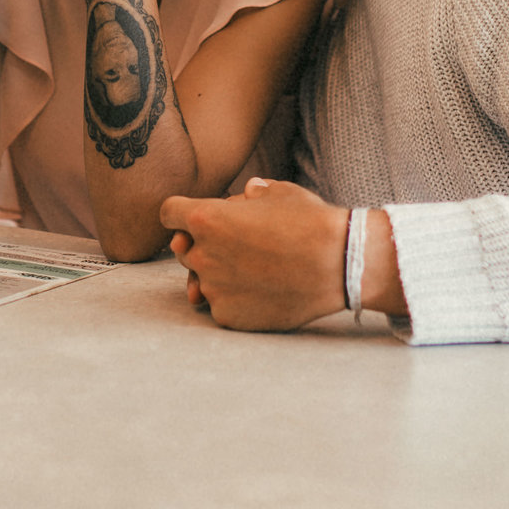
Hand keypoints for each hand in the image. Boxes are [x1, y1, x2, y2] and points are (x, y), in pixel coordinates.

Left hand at [163, 178, 349, 331]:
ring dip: (218, 275)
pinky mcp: (228, 316)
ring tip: (253, 271)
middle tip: (236, 246)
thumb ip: (253, 193)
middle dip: (201, 245)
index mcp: (206, 218)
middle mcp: (202, 254)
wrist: (339, 265)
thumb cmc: (310, 222)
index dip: (182, 213)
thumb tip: (247, 194)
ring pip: (201, 280)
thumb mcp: (280, 193)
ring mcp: (214, 289)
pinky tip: (261, 292)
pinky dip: (234, 300)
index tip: (198, 219)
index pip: (168, 212)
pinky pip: (220, 306)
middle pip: (182, 249)